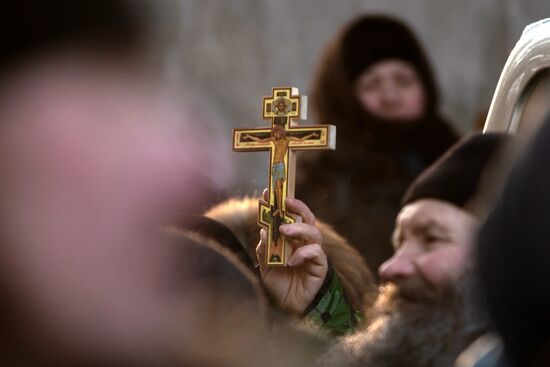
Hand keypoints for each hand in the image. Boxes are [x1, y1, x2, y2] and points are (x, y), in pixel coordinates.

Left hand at [256, 191, 326, 314]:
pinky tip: (291, 261)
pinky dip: (303, 253)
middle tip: (285, 202)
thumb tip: (264, 230)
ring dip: (298, 228)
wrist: (288, 307)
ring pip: (313, 231)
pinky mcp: (320, 265)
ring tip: (283, 231)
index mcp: (290, 238)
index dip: (280, 204)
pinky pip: (316, 252)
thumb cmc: (279, 284)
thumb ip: (264, 248)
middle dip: (297, 206)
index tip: (268, 193)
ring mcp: (313, 252)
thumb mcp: (265, 265)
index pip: (288, 216)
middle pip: (306, 217)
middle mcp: (303, 242)